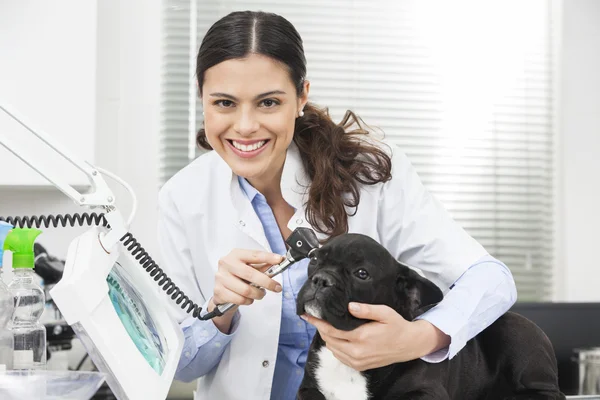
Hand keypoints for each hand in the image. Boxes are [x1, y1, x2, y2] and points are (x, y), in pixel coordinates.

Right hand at [212, 249, 283, 305]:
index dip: (268, 257)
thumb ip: (263, 266)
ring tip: (260, 293)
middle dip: (267, 282)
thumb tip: (279, 262)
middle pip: (250, 274)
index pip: (254, 255)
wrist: (221, 289)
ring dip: (258, 294)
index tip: (279, 260)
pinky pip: (240, 299)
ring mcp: (221, 277)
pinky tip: (249, 298)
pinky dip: (248, 301)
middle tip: (277, 288)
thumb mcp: (250, 268)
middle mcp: (226, 264)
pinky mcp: (218, 291)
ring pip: (246, 290)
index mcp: (236, 254)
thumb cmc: (238, 276)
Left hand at [302, 302, 449, 370]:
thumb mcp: (384, 312)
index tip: (307, 315)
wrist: (409, 345)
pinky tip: (337, 337)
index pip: (331, 330)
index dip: (317, 322)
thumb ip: (366, 309)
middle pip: (329, 340)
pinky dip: (335, 347)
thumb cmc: (396, 326)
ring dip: (327, 338)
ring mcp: (357, 361)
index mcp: (360, 337)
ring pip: (333, 349)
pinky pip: (340, 357)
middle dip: (320, 328)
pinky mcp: (359, 366)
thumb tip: (349, 306)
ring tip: (326, 325)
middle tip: (316, 318)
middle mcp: (356, 352)